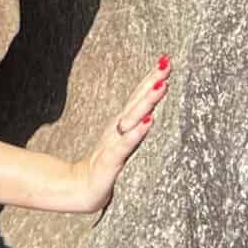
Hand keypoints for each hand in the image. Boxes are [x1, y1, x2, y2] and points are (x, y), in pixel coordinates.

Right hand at [66, 57, 168, 212]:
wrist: (81, 188)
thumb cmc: (105, 164)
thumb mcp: (122, 141)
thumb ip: (134, 125)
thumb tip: (150, 111)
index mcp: (123, 123)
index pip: (139, 96)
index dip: (151, 77)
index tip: (166, 60)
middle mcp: (119, 128)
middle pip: (137, 100)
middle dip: (152, 81)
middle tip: (167, 64)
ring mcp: (114, 142)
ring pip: (132, 118)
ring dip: (147, 101)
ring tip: (161, 85)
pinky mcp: (111, 160)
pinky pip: (126, 144)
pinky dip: (137, 132)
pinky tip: (148, 121)